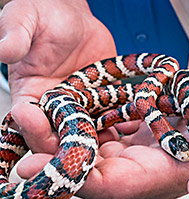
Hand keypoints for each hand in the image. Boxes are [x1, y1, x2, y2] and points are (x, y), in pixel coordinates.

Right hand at [0, 0, 115, 153]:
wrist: (75, 20)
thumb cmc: (45, 17)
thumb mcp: (25, 20)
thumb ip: (15, 37)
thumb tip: (2, 48)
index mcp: (29, 95)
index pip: (27, 120)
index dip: (31, 126)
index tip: (35, 120)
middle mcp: (54, 109)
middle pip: (58, 137)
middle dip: (68, 143)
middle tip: (80, 144)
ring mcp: (80, 110)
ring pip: (87, 134)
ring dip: (98, 140)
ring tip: (109, 138)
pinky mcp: (100, 105)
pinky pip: (110, 120)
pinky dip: (119, 125)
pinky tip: (130, 125)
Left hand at [16, 102, 188, 198]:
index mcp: (157, 177)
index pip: (113, 186)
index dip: (80, 178)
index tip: (43, 166)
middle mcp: (134, 173)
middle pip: (86, 173)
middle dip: (54, 160)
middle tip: (23, 145)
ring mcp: (124, 158)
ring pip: (84, 155)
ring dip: (56, 141)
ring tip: (30, 118)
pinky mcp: (120, 142)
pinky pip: (91, 139)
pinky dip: (73, 130)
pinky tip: (55, 114)